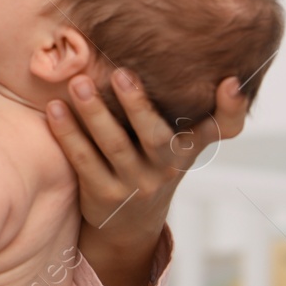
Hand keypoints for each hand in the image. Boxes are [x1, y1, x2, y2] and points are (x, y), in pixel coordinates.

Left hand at [47, 70, 248, 285]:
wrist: (130, 224)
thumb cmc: (154, 163)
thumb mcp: (181, 142)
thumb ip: (189, 108)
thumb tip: (204, 62)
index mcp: (189, 146)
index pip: (222, 129)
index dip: (231, 108)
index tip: (231, 82)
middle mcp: (168, 166)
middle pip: (156, 136)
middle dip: (138, 104)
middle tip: (119, 72)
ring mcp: (136, 183)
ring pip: (115, 146)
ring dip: (94, 113)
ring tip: (77, 84)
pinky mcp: (104, 194)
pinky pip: (84, 160)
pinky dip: (68, 134)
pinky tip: (54, 108)